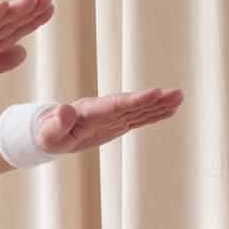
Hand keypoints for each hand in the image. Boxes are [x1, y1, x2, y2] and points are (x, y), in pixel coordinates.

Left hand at [33, 88, 184, 153]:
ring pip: (139, 109)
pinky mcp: (117, 123)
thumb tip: (64, 110)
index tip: (154, 93)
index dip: (135, 100)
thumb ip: (57, 123)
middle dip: (154, 99)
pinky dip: (154, 114)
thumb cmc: (47, 135)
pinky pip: (138, 118)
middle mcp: (105, 110)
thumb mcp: (48, 135)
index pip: (116, 105)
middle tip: (177, 93)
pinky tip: (171, 110)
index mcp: (90, 112)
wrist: (50, 133)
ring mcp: (112, 116)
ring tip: (180, 97)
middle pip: (132, 104)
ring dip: (159, 104)